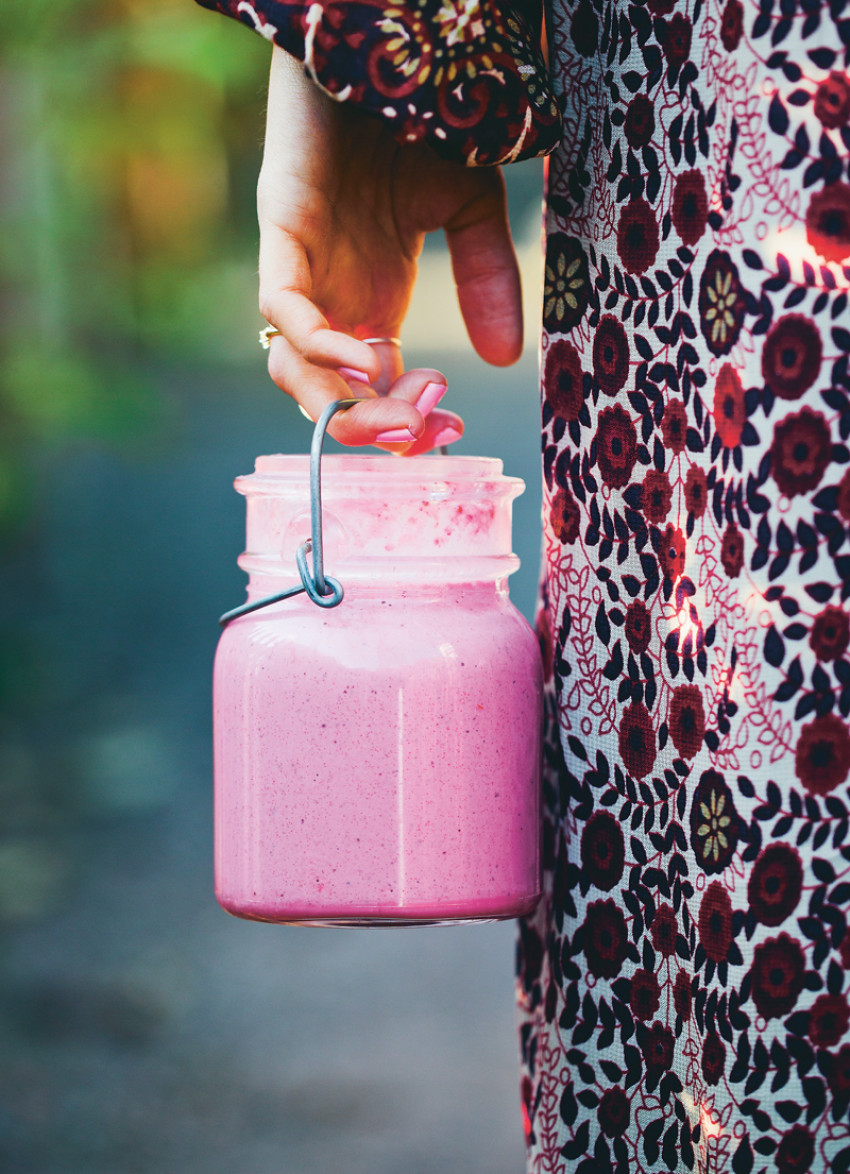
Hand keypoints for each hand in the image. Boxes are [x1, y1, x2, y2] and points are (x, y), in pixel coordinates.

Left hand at [258, 46, 523, 451]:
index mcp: (370, 299)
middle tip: (419, 435)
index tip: (447, 429)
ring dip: (342, 405)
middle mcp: (332, 295)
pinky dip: (317, 346)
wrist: (390, 38)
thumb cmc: (423, 117)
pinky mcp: (282, 227)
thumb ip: (485, 278)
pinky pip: (282, 309)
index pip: (373, 388)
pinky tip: (364, 362)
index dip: (402, 418)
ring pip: (293, 368)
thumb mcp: (469, 208)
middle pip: (328, 393)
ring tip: (396, 416)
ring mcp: (303, 266)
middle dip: (370, 428)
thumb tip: (505, 358)